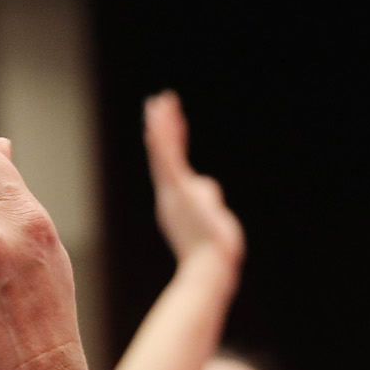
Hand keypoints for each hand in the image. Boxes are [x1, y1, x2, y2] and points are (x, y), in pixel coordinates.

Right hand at [141, 92, 241, 271]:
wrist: (210, 267)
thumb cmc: (213, 251)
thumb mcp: (214, 219)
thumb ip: (207, 200)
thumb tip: (208, 188)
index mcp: (176, 202)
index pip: (169, 166)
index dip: (164, 143)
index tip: (160, 123)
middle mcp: (170, 195)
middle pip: (163, 154)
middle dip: (161, 127)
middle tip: (155, 102)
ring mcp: (173, 192)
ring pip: (165, 152)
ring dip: (162, 125)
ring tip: (159, 102)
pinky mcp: (179, 190)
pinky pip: (168, 159)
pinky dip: (162, 140)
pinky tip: (157, 122)